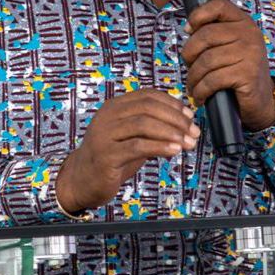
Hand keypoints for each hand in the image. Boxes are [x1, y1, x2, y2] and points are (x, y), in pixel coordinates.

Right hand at [55, 89, 199, 212]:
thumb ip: (150, 126)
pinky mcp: (106, 155)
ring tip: (188, 142)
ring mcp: (105, 135)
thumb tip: (184, 122)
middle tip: (194, 131)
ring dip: (171, 133)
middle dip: (176, 119)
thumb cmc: (111, 156)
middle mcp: (108, 116)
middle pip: (148, 108)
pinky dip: (160, 146)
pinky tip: (174, 151)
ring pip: (144, 124)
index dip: (172, 103)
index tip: (190, 115)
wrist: (81, 179)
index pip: (147, 96)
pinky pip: (138, 146)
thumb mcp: (131, 135)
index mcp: (114, 106)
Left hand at [182, 0, 274, 131]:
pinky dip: (201, 90)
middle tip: (188, 67)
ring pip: (206, 60)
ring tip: (193, 86)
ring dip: (193, 77)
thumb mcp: (231, 46)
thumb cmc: (240, 72)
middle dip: (189, 54)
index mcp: (244, 22)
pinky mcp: (247, 74)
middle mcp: (249, 34)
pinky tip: (200, 96)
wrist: (262, 100)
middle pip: (205, 35)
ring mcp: (250, 53)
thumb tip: (188, 29)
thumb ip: (214, 34)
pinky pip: (212, 80)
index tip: (188, 30)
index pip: (219, 6)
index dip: (199, 15)